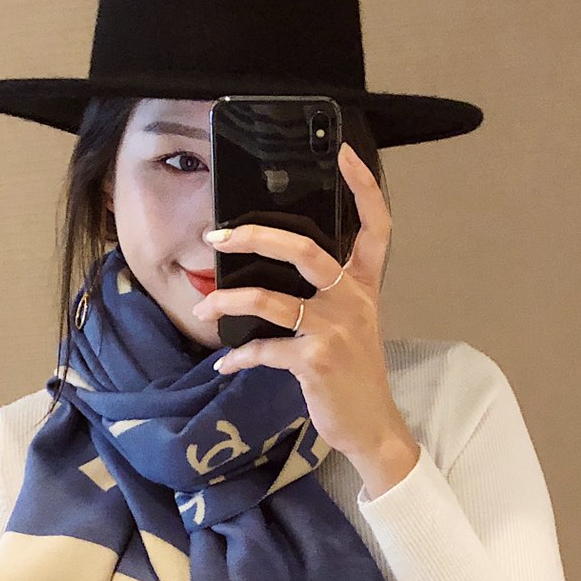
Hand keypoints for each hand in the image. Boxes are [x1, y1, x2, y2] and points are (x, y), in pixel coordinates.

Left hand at [190, 141, 416, 467]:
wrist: (372, 426)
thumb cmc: (354, 373)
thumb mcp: (353, 324)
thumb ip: (328, 294)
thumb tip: (271, 273)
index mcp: (363, 286)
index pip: (376, 226)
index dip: (363, 187)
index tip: (345, 154)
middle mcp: (352, 300)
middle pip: (305, 250)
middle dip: (255, 236)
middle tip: (219, 236)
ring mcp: (334, 330)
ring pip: (269, 300)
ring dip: (228, 302)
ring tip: (204, 307)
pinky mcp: (315, 361)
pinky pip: (264, 349)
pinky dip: (239, 357)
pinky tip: (225, 364)